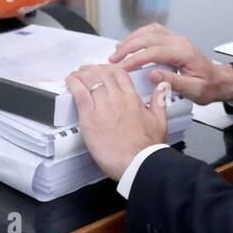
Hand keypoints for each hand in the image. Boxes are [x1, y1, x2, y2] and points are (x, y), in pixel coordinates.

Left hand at [65, 65, 168, 180]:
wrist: (138, 163)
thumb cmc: (147, 148)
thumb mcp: (159, 121)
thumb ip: (159, 100)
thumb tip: (162, 86)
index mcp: (133, 99)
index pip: (119, 73)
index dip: (109, 68)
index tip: (103, 70)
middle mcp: (118, 99)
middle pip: (102, 73)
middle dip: (92, 69)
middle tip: (86, 72)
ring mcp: (103, 107)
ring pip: (90, 80)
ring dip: (81, 74)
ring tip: (75, 75)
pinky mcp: (90, 118)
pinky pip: (79, 93)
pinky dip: (73, 84)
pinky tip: (70, 81)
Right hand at [109, 23, 232, 104]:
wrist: (219, 81)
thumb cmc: (208, 86)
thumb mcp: (193, 90)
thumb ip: (173, 82)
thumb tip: (152, 75)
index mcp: (184, 53)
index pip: (154, 52)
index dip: (135, 59)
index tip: (122, 67)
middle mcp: (180, 42)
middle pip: (149, 38)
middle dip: (128, 47)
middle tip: (114, 59)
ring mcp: (177, 39)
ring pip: (150, 31)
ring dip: (132, 39)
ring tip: (118, 50)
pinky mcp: (174, 40)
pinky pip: (154, 31)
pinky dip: (140, 35)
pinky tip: (131, 43)